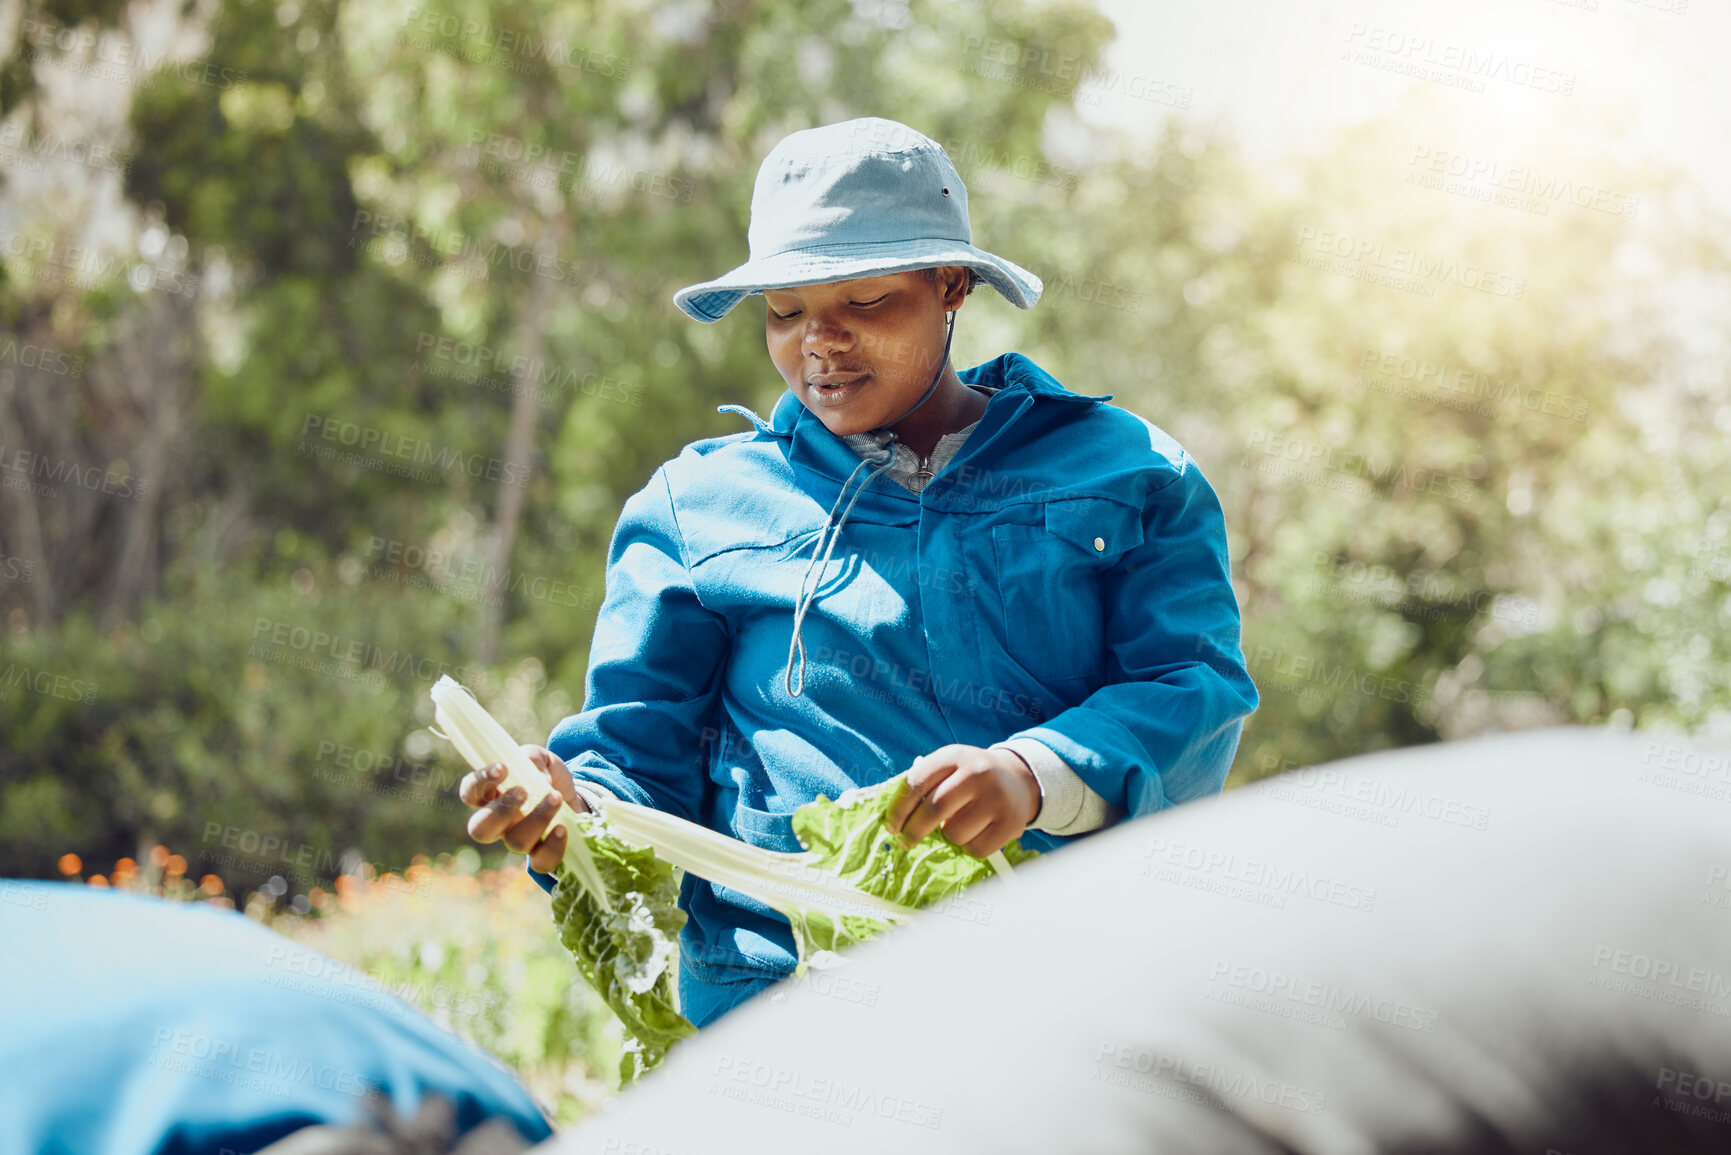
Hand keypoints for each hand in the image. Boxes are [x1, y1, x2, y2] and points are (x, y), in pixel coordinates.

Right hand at [458, 744, 585, 873]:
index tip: (502, 768)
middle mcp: (499, 823)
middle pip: (480, 829)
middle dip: (500, 811)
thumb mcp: (541, 758)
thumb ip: (533, 759)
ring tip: (556, 797)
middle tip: (522, 791)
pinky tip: (562, 828)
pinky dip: (554, 846)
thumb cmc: (547, 776)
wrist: (574, 797)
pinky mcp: (542, 855)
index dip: (480, 782)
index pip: (470, 792)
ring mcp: (519, 841)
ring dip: (537, 819)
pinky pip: (541, 863)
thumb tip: (539, 779)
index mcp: (491, 796)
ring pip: (516, 843)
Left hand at [882, 743, 1040, 857]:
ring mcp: (996, 798)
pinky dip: (969, 847)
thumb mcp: (948, 767)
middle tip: (905, 841)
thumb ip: (923, 785)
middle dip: (913, 831)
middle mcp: (977, 773)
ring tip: (956, 825)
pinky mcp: (1009, 824)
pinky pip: (975, 849)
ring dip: (947, 837)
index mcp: (954, 756)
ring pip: (954, 833)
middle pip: (933, 809)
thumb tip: (894, 818)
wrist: (1017, 780)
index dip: (898, 809)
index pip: (916, 783)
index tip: (891, 826)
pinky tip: (975, 832)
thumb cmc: (970, 777)